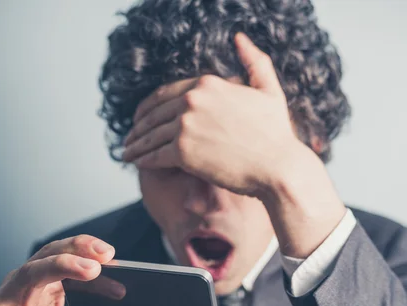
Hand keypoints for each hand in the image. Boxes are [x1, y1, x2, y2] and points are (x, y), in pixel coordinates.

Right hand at [0, 235, 137, 305]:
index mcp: (43, 285)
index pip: (63, 254)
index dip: (85, 248)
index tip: (111, 253)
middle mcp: (22, 287)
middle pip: (47, 256)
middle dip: (75, 250)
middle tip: (103, 256)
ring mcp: (4, 304)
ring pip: (31, 275)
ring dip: (62, 267)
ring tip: (92, 272)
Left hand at [123, 32, 305, 197]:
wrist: (278, 166)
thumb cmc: (277, 133)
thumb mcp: (269, 90)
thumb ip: (254, 62)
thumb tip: (239, 38)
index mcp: (207, 83)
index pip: (166, 93)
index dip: (149, 106)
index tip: (141, 116)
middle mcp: (192, 100)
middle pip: (154, 114)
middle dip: (139, 126)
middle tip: (130, 137)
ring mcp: (185, 125)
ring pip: (151, 135)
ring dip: (136, 145)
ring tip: (127, 152)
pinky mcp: (182, 152)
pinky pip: (154, 155)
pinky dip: (143, 160)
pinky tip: (137, 163)